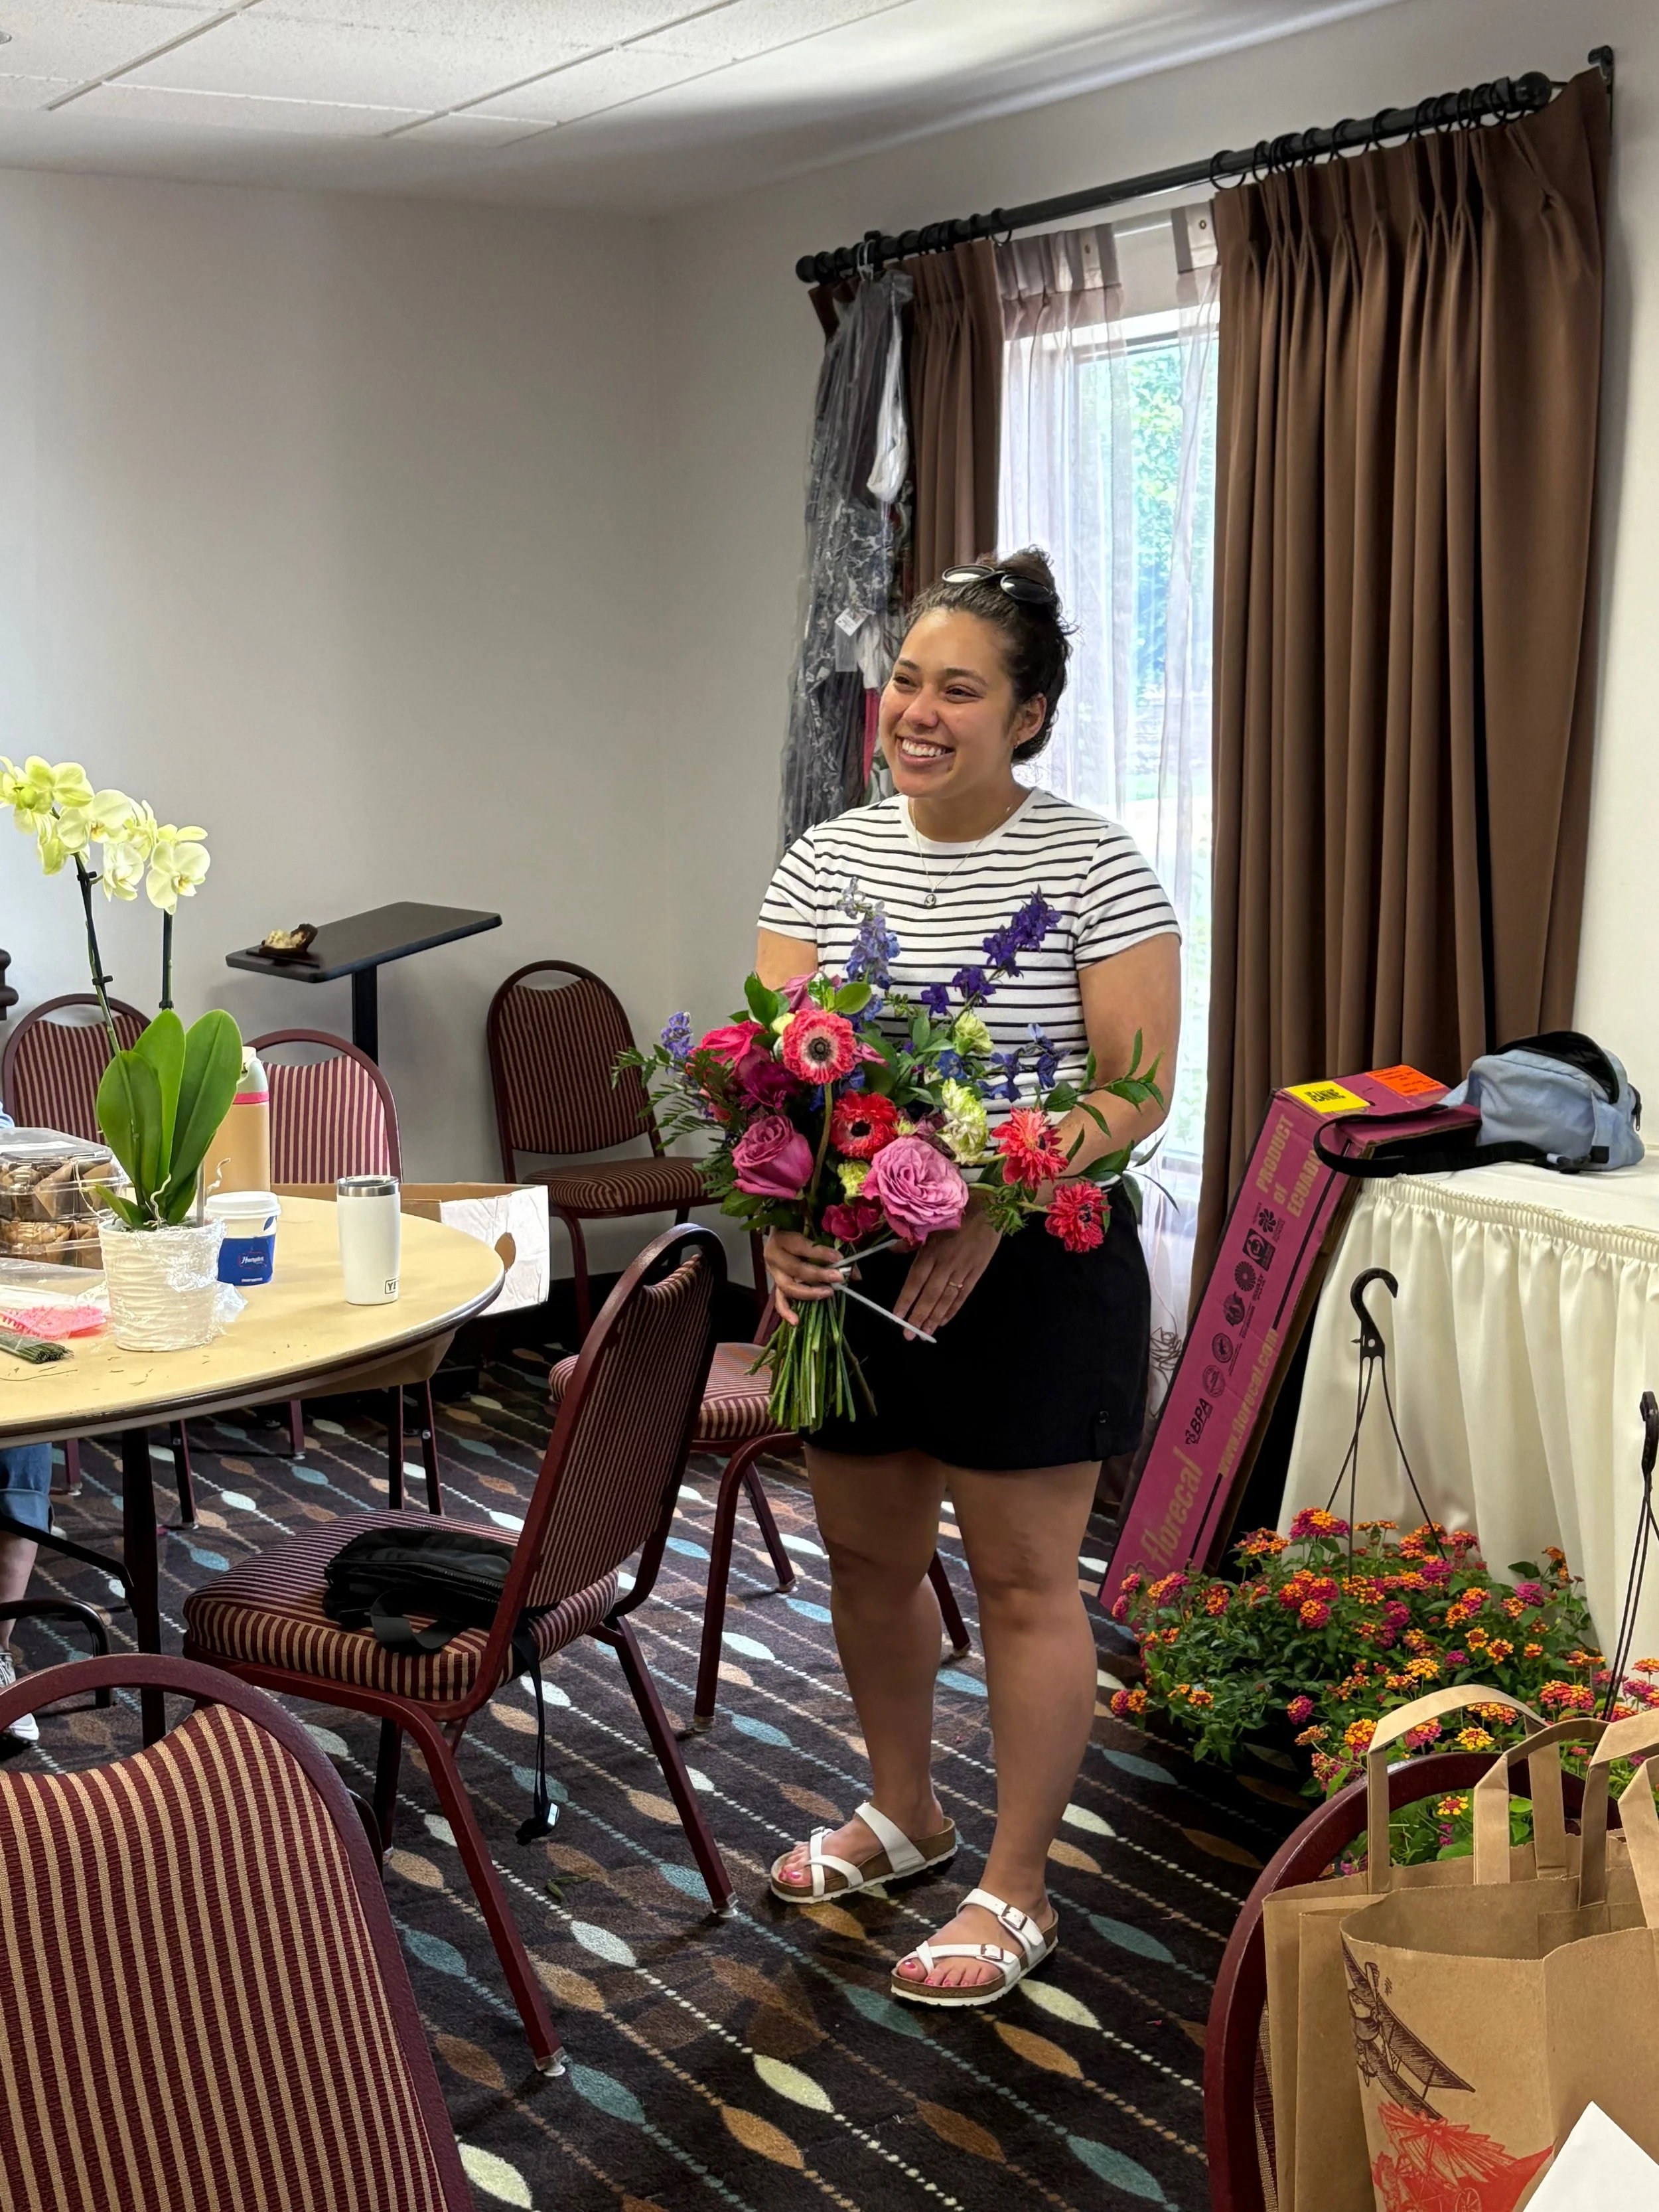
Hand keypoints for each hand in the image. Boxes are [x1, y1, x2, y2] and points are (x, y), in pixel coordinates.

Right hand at [765, 1227, 844, 1325]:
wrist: (780, 1231)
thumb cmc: (800, 1228)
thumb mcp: (815, 1232)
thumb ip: (834, 1249)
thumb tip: (855, 1275)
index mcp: (782, 1238)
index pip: (801, 1246)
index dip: (820, 1253)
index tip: (839, 1258)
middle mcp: (774, 1256)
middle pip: (795, 1269)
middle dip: (819, 1274)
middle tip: (838, 1278)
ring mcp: (774, 1273)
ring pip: (787, 1287)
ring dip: (809, 1292)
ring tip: (827, 1293)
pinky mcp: (776, 1285)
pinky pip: (779, 1301)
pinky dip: (787, 1312)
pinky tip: (796, 1321)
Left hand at [892, 1209, 1000, 1339]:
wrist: (990, 1208)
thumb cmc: (957, 1212)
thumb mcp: (931, 1222)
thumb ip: (912, 1240)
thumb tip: (893, 1250)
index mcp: (931, 1251)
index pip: (914, 1281)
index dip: (905, 1300)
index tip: (897, 1316)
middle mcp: (945, 1264)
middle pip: (929, 1295)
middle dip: (918, 1316)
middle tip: (909, 1335)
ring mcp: (962, 1270)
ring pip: (946, 1298)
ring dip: (934, 1317)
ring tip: (925, 1333)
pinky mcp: (977, 1272)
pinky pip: (963, 1295)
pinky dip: (953, 1309)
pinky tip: (944, 1320)